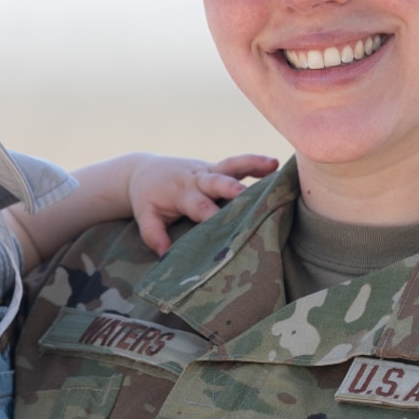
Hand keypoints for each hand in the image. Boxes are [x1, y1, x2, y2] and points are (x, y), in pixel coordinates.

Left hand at [127, 153, 277, 255]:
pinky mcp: (217, 167)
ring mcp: (208, 170)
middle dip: (231, 189)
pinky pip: (237, 164)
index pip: (199, 206)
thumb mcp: (145, 215)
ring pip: (230, 166)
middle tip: (247, 196)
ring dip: (251, 165)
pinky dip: (254, 163)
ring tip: (272, 165)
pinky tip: (276, 164)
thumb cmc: (147, 198)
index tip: (226, 232)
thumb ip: (153, 234)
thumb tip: (164, 255)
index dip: (212, 218)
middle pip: (215, 182)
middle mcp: (196, 179)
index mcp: (180, 193)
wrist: (143, 171)